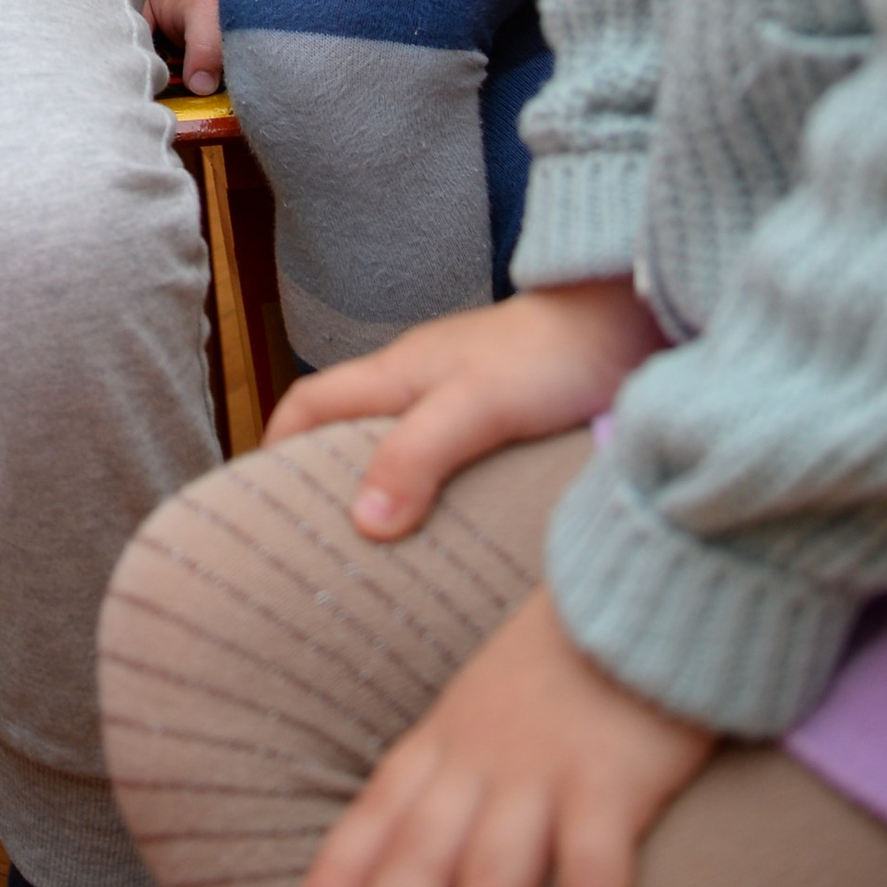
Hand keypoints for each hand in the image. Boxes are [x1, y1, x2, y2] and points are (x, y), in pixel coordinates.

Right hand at [266, 275, 660, 538]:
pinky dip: (435, 496)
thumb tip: (361, 521)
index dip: (274, 446)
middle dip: (319, 480)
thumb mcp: (475, 407)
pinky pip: (448, 461)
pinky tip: (455, 539)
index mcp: (395, 374)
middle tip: (316, 548)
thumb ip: (418, 456)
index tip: (259, 503)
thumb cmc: (549, 358)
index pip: (308, 404)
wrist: (627, 324)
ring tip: (382, 562)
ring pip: (400, 449)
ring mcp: (462, 401)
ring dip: (383, 492)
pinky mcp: (504, 420)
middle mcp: (419, 385)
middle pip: (346, 431)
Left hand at [291, 583, 714, 886]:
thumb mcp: (501, 689)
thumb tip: (447, 813)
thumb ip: (470, 750)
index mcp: (448, 735)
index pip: (375, 815)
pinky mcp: (611, 779)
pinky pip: (596, 885)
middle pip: (415, 867)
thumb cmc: (584, 640)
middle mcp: (478, 757)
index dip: (336, 880)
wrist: (648, 568)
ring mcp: (540, 769)